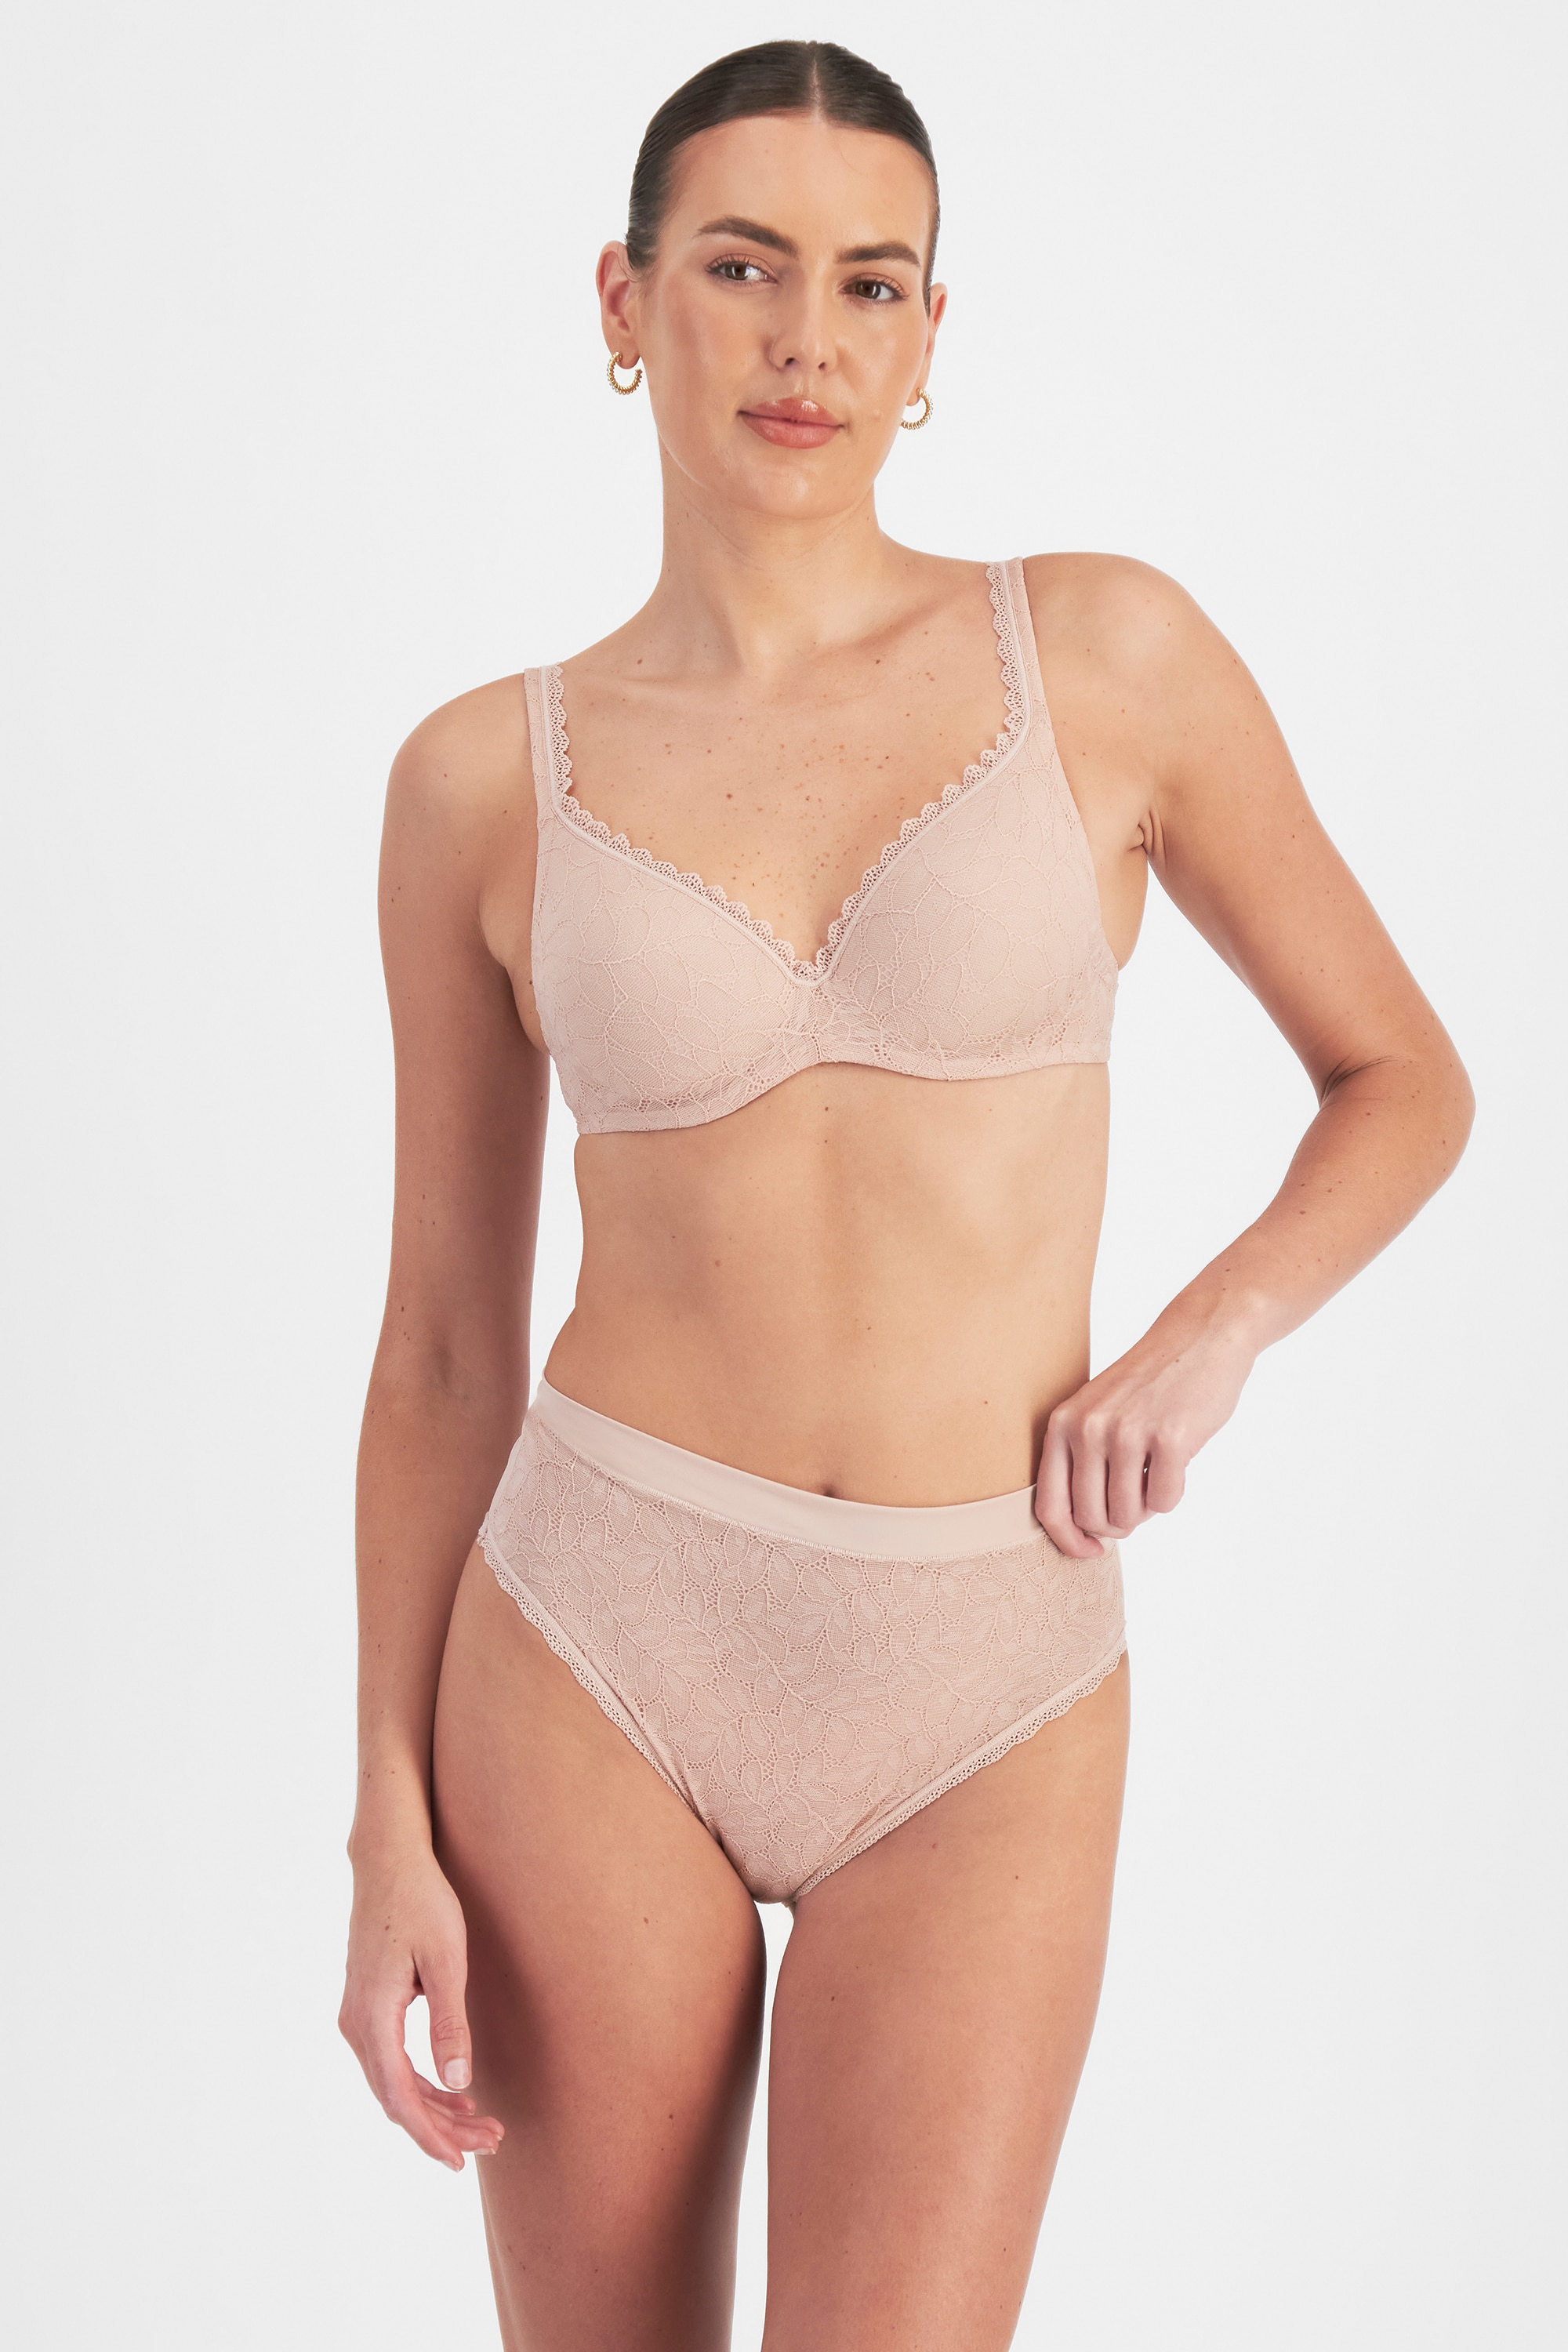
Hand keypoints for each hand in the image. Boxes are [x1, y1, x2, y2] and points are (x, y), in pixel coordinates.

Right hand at [339, 1835, 503, 2170]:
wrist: (389, 1860)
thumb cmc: (421, 1901)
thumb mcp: (446, 1958)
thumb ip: (450, 2022)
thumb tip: (458, 2082)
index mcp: (372, 2017)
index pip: (398, 2097)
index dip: (429, 2135)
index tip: (460, 2161)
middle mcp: (356, 2024)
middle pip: (395, 2098)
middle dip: (441, 2128)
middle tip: (491, 2142)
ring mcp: (358, 2017)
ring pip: (393, 2083)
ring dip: (435, 2108)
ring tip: (483, 2124)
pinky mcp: (367, 2007)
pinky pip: (392, 2062)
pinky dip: (422, 2083)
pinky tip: (456, 2091)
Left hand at [1035, 1310, 1255, 1557]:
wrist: (1200, 1337)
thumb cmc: (1148, 1384)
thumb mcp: (1096, 1411)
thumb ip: (1080, 1461)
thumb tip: (1082, 1533)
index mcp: (1063, 1424)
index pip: (1049, 1506)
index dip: (1068, 1540)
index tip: (1090, 1552)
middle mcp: (1087, 1428)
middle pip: (1091, 1519)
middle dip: (1117, 1524)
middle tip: (1137, 1499)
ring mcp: (1127, 1432)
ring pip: (1128, 1516)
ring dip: (1146, 1508)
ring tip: (1155, 1473)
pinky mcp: (1169, 1438)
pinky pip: (1165, 1501)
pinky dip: (1174, 1492)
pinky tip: (1177, 1461)